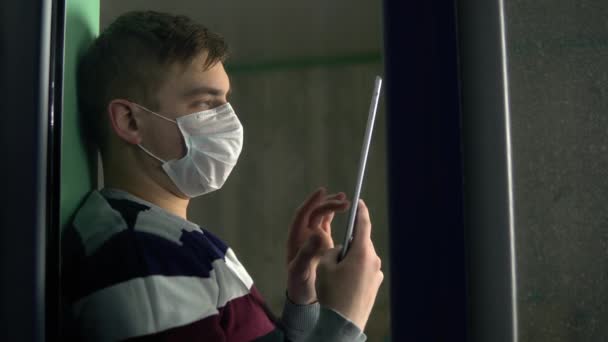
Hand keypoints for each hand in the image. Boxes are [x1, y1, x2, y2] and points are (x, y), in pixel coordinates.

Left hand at [286, 187, 349, 303]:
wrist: (303, 296)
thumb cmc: (298, 284)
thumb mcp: (300, 270)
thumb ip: (307, 253)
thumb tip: (317, 233)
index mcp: (296, 237)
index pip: (303, 214)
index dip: (311, 201)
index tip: (322, 191)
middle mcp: (303, 234)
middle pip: (315, 213)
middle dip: (329, 204)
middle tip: (345, 201)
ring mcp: (312, 238)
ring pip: (322, 217)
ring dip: (332, 207)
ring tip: (346, 200)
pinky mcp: (321, 243)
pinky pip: (327, 225)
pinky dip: (334, 217)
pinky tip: (345, 212)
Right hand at [315, 199, 382, 330]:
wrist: (342, 323)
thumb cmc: (332, 293)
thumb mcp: (324, 267)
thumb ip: (332, 251)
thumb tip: (340, 250)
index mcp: (362, 253)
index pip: (363, 225)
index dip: (360, 211)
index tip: (359, 201)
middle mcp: (373, 261)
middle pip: (361, 243)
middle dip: (349, 243)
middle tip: (334, 253)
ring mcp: (377, 274)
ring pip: (362, 258)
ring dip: (351, 259)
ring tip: (336, 274)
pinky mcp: (375, 286)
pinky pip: (365, 270)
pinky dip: (355, 271)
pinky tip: (344, 284)